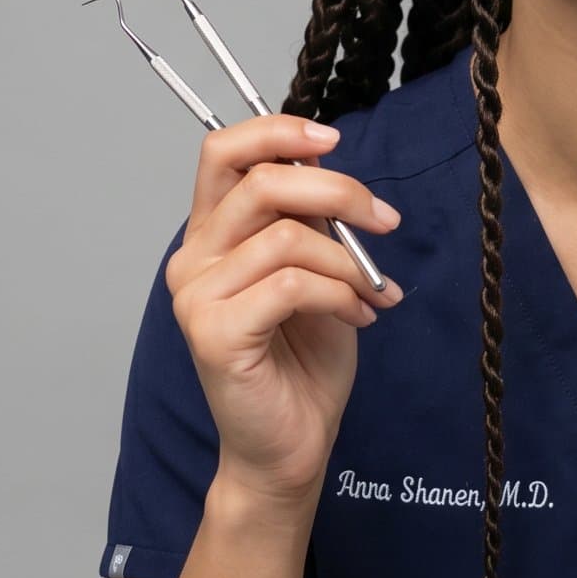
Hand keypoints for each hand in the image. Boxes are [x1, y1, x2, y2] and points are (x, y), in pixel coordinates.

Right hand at [168, 113, 404, 501]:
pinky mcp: (213, 334)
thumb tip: (328, 167)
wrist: (290, 446)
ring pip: (285, 237)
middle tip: (384, 220)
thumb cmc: (303, 362)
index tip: (332, 141)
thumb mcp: (317, 274)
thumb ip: (310, 223)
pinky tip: (362, 316)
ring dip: (348, 261)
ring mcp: (196, 297)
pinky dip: (340, 294)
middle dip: (337, 191)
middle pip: (260, 181)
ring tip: (373, 292)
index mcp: (212, 236)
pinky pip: (292, 285)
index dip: (276, 131)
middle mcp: (192, 259)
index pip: (221, 152)